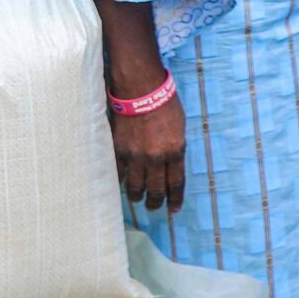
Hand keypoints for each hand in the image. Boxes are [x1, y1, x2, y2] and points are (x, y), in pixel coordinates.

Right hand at [109, 92, 185, 211]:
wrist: (141, 89)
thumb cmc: (165, 103)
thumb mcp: (180, 127)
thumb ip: (175, 148)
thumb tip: (171, 165)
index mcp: (175, 151)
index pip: (176, 183)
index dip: (175, 199)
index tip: (174, 209)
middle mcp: (156, 158)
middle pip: (155, 190)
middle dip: (155, 202)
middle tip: (154, 206)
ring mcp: (136, 156)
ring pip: (135, 187)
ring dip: (137, 196)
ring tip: (138, 198)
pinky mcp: (118, 150)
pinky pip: (118, 174)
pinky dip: (120, 182)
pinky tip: (121, 185)